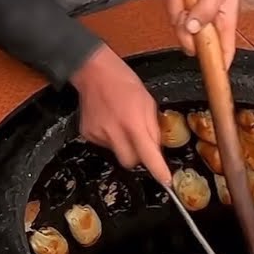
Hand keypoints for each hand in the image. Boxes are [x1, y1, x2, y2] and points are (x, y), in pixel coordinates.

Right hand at [72, 46, 171, 186]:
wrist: (94, 72)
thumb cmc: (124, 82)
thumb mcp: (148, 102)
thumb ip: (153, 128)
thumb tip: (156, 149)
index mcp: (133, 123)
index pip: (148, 156)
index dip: (158, 171)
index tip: (166, 181)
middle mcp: (114, 132)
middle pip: (130, 163)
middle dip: (138, 157)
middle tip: (139, 141)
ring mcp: (98, 134)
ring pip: (117, 153)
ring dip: (123, 144)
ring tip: (121, 123)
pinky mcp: (88, 134)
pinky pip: (104, 145)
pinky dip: (110, 137)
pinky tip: (110, 121)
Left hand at [161, 0, 238, 66]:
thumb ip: (207, 9)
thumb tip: (195, 30)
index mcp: (224, 20)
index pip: (225, 52)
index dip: (219, 66)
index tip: (213, 75)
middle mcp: (209, 21)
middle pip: (190, 38)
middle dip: (181, 18)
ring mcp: (193, 13)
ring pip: (176, 21)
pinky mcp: (181, 4)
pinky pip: (168, 6)